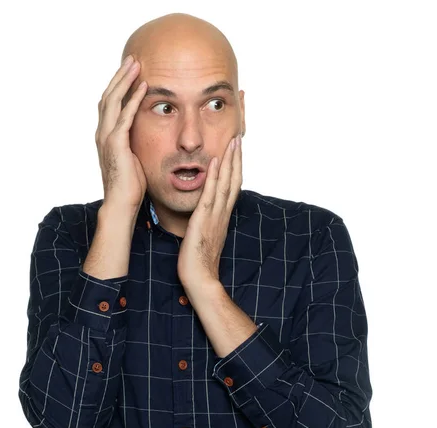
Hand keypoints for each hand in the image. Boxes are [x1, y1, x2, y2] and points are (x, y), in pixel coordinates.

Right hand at [95, 55, 148, 209]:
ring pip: (113, 101)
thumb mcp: (133, 158)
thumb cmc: (129, 186)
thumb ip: (134, 143)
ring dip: (125, 81)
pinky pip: (125, 117)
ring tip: (136, 64)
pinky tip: (143, 87)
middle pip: (108, 95)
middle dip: (120, 76)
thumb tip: (144, 135)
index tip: (131, 70)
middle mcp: (102, 133)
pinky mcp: (116, 145)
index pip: (110, 103)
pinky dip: (133, 100)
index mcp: (106, 136)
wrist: (120, 204)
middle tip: (132, 58)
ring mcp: (107, 138)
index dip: (119, 85)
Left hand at [177, 134, 242, 288]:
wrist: (200, 279)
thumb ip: (207, 223)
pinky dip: (214, 177)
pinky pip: (210, 194)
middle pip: (233, 181)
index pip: (232, 188)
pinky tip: (214, 161)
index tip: (235, 152)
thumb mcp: (204, 237)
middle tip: (238, 138)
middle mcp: (223, 213)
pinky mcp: (204, 219)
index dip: (234, 168)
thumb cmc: (198, 262)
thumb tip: (204, 216)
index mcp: (222, 217)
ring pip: (226, 183)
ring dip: (229, 161)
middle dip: (236, 159)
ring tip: (232, 142)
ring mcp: (215, 215)